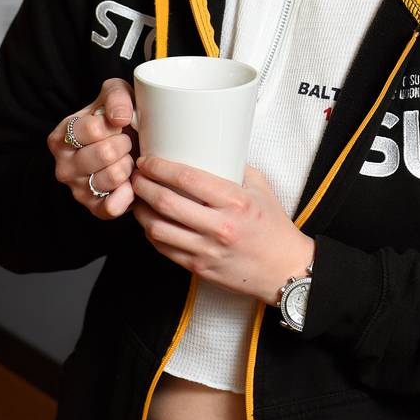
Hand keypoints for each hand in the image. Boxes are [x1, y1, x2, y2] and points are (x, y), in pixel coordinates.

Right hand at [45, 79, 137, 218]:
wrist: (128, 146)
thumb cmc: (118, 119)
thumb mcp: (115, 94)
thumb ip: (116, 96)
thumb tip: (119, 118)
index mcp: (60, 137)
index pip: (92, 129)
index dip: (115, 124)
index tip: (117, 125)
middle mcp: (63, 167)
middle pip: (106, 153)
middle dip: (126, 144)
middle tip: (126, 142)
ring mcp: (77, 191)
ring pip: (114, 176)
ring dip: (129, 165)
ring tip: (126, 159)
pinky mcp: (94, 209)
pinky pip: (115, 205)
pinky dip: (130, 192)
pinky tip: (129, 179)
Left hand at [130, 156, 315, 304]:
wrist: (284, 269)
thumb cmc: (273, 227)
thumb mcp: (261, 189)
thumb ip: (236, 168)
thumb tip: (210, 150)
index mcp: (235, 202)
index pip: (188, 178)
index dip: (160, 167)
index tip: (148, 160)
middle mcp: (219, 227)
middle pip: (166, 202)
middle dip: (142, 185)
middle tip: (134, 175)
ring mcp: (207, 251)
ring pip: (158, 229)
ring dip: (140, 211)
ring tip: (137, 198)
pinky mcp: (199, 269)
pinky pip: (164, 249)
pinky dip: (151, 233)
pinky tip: (149, 222)